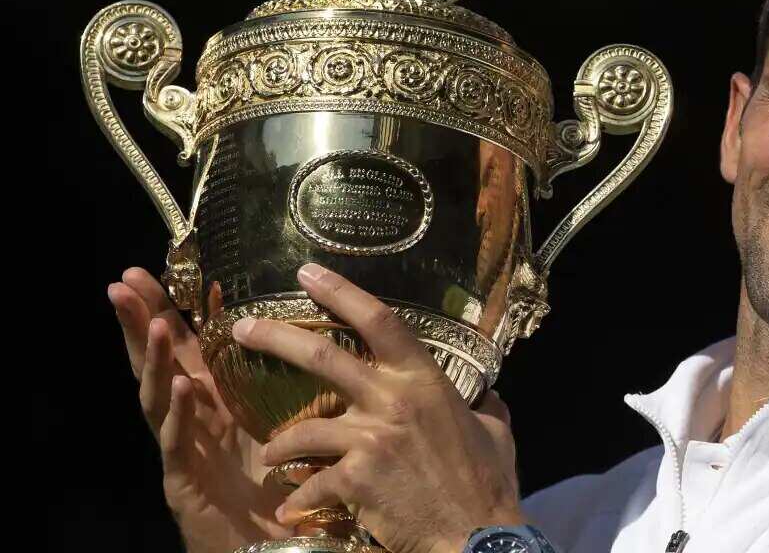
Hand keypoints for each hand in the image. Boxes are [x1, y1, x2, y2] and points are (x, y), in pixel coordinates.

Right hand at [108, 268, 289, 552]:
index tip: (162, 270)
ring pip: (157, 399)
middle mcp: (189, 421)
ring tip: (159, 326)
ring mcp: (181, 450)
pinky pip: (177, 444)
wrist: (267, 542)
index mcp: (211, 403)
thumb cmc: (274, 484)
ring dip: (157, 361)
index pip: (185, 347)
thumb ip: (268, 381)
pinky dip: (178, 415)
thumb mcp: (274, 420)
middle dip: (140, 322)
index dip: (172, 309)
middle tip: (124, 282)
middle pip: (159, 364)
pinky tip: (182, 388)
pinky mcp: (183, 483)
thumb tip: (288, 328)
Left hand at [233, 263, 524, 552]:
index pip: (378, 320)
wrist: (477, 536)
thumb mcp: (494, 430)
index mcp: (425, 381)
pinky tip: (292, 509)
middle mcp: (393, 401)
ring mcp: (371, 439)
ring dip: (280, 445)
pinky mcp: (354, 480)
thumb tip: (485, 396)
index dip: (341, 292)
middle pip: (322, 357)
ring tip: (270, 455)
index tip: (308, 273)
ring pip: (302, 430)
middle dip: (275, 338)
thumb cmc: (488, 483)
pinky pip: (311, 485)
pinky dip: (300, 498)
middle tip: (243, 328)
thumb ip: (482, 406)